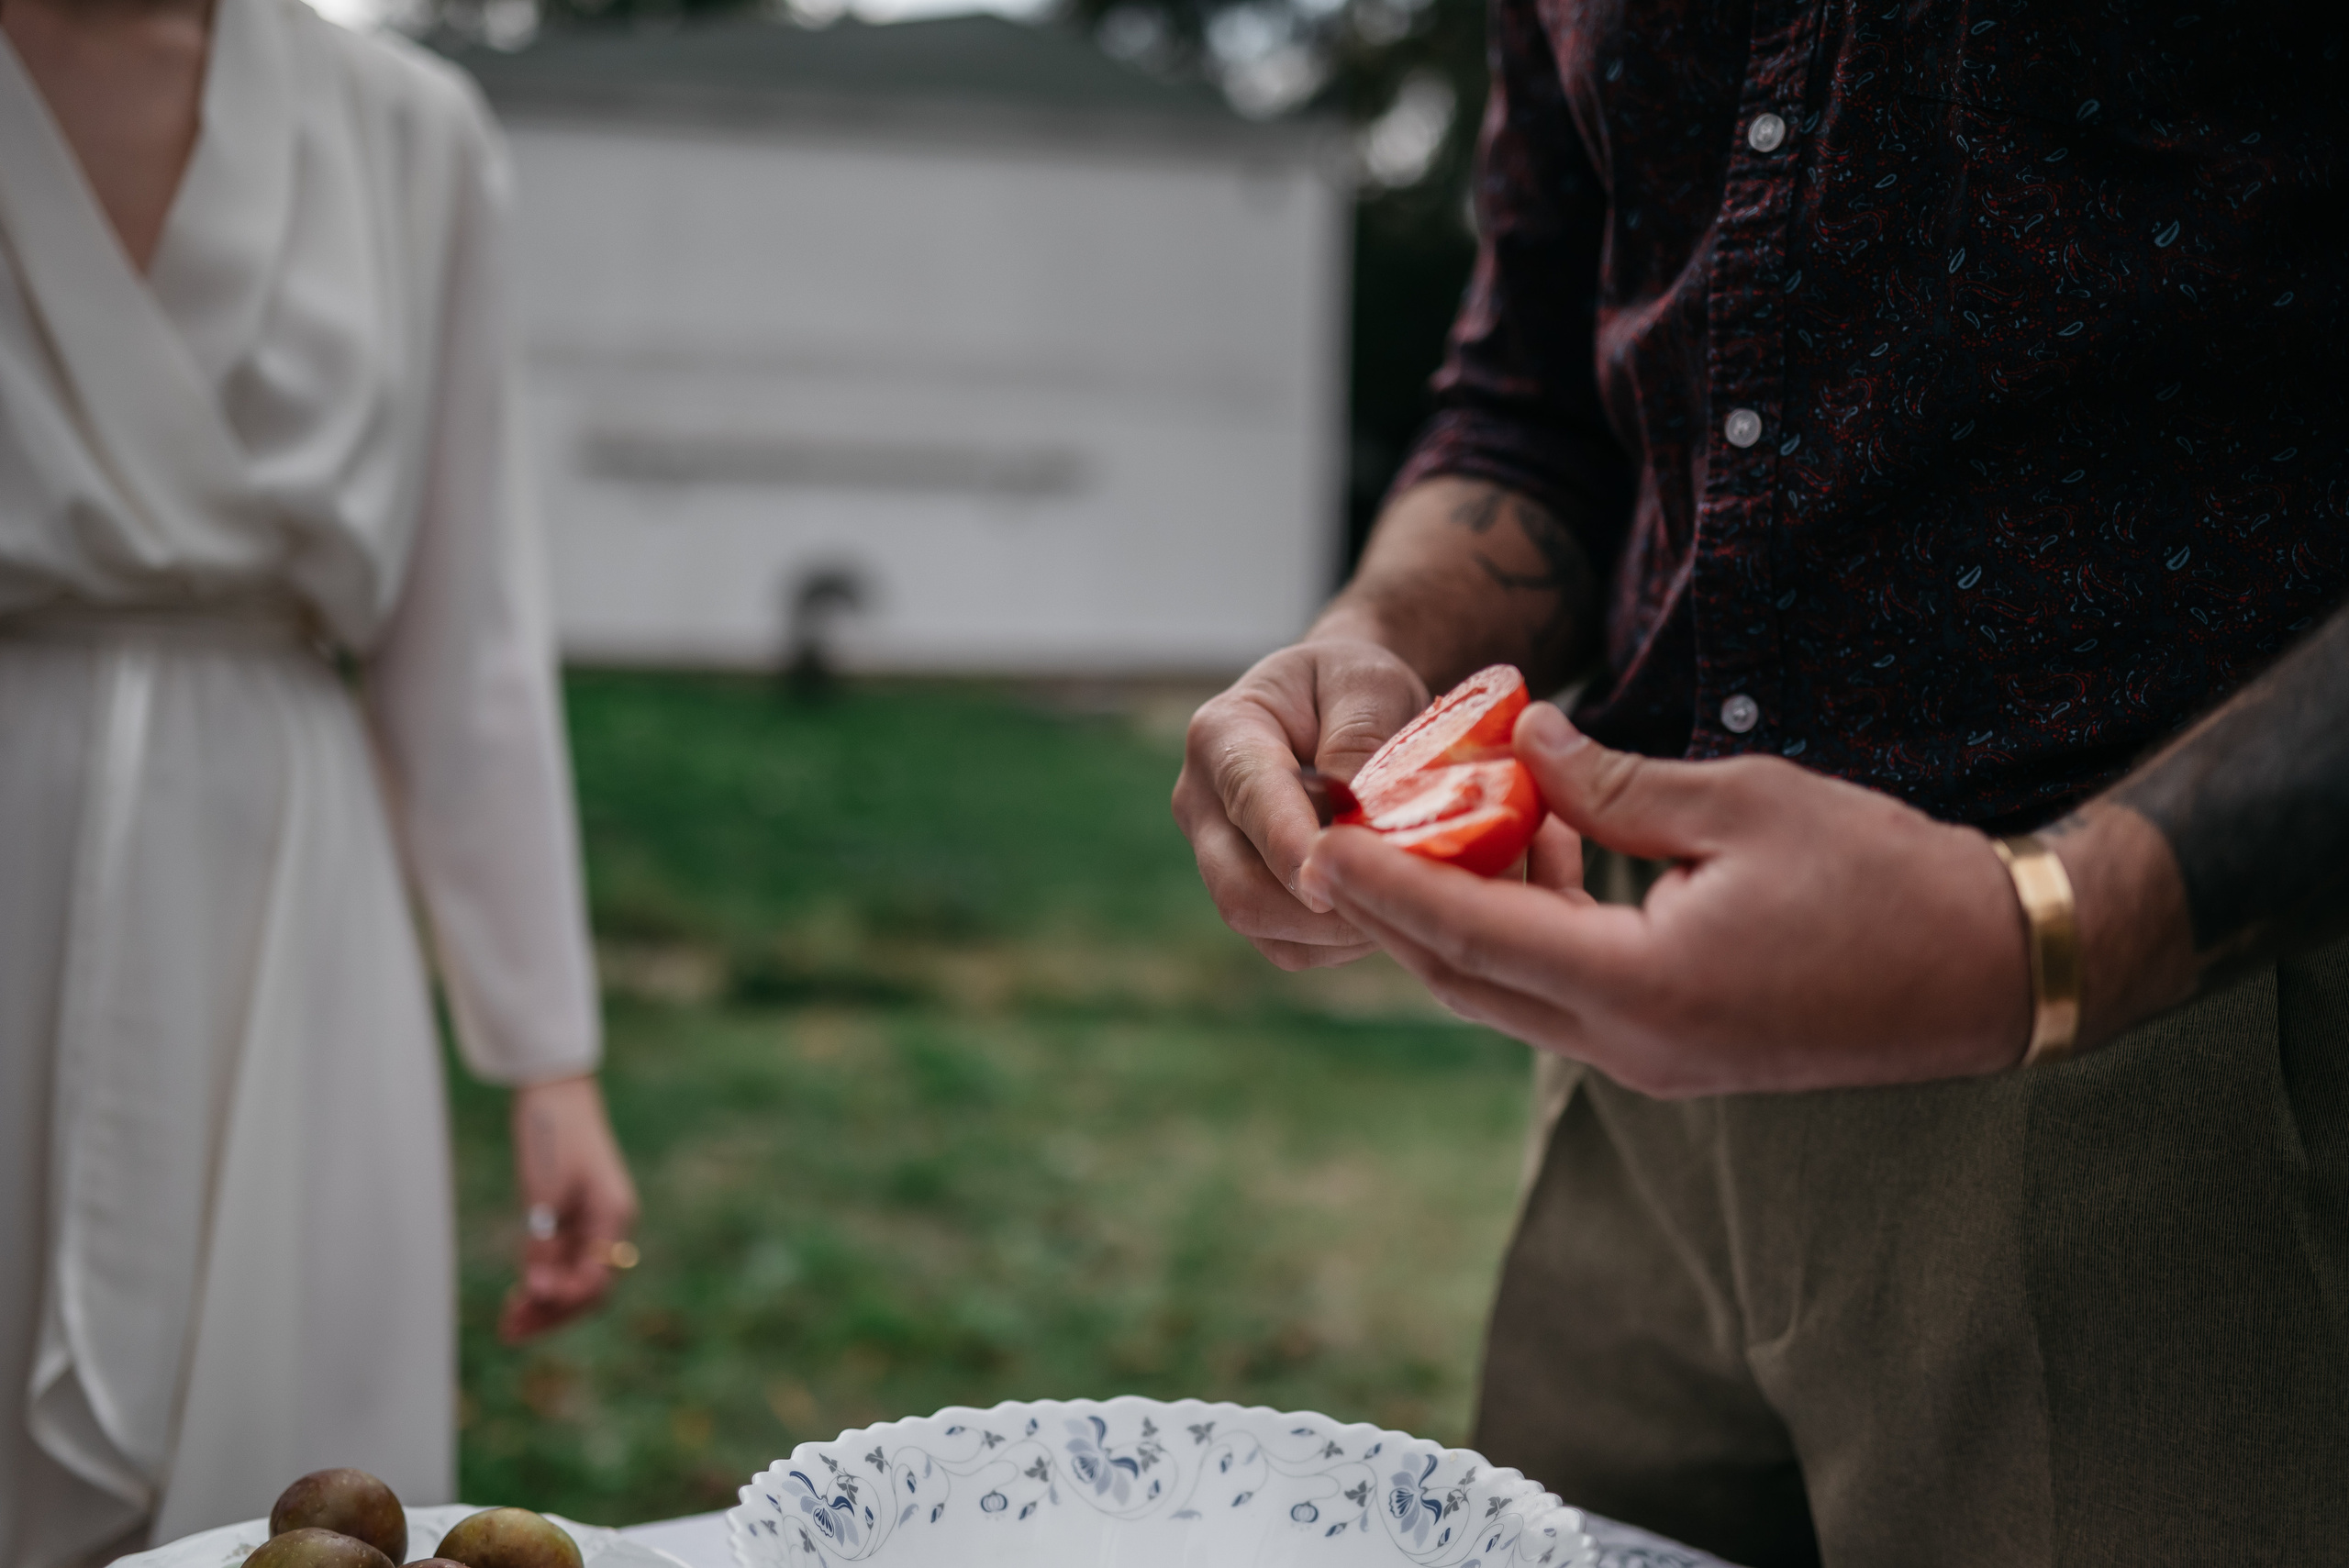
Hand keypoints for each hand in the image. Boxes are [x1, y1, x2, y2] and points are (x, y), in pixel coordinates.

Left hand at [500, 1073, 638, 1342]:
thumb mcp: (544, 1191)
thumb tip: (538, 1291)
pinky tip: (518, 1294)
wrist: (554, 1093)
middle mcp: (608, 1225)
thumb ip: (543, 1242)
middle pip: (588, 1288)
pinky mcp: (574, 1216)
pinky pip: (564, 1261)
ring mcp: (592, 1222)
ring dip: (546, 1303)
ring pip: (575, 1278)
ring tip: (509, 1324)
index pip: (595, 1280)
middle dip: (553, 1313)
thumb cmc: (553, 1134)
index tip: (525, 1300)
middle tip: (510, 1332)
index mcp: (613, 1216)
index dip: (562, 1299)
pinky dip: (543, 1280)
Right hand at [1172, 638, 1428, 969]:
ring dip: (1336, 928)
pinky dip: (1337, 941)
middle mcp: (1201, 802)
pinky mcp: (1244, 893)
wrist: (1337, 701)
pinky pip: (1286, 944)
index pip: (1250, 802)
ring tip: (1401, 895)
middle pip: (1239, 889)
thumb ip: (1360, 739)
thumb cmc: (1354, 685)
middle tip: (1399, 897)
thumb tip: (1354, 816)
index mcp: (1221, 736)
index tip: (1335, 882)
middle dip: (1320, 907)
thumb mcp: (1369, 684)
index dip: (1291, 849)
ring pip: (1263, 926)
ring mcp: (1215, 855)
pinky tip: (1381, 906)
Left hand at [1299, 702, 2034, 1095]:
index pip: (1463, 934)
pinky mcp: (1676, 1053)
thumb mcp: (1738, 800)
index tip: (1314, 840)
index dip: (1378, 884)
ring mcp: (1652, 1061)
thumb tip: (1520, 740)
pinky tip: (1536, 855)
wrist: (1996, 971)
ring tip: (1445, 821)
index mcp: (1636, 987)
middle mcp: (1628, 1045)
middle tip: (1344, 831)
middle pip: (1465, 977)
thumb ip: (1611, 780)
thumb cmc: (1883, 875)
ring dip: (1465, 916)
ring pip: (1511, 992)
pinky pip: (1564, 996)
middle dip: (1395, 906)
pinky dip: (1528, 934)